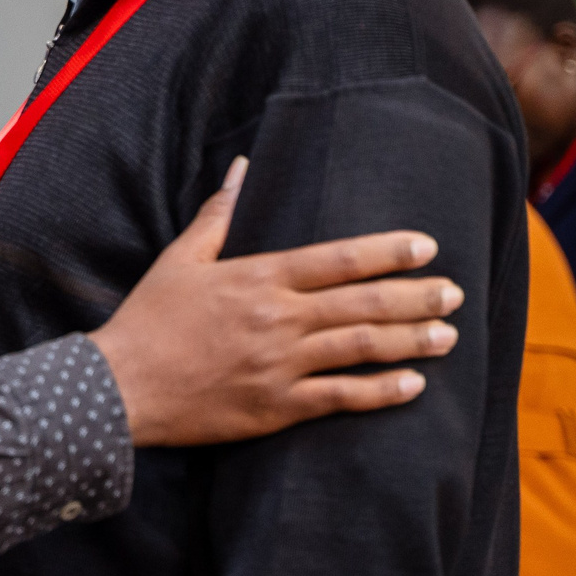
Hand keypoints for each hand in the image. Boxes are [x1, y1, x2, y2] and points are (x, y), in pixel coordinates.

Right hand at [96, 158, 463, 446]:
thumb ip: (219, 215)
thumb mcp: (180, 258)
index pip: (337, 259)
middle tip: (455, 292)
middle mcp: (277, 319)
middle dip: (416, 297)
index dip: (386, 252)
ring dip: (411, 341)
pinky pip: (340, 398)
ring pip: (361, 349)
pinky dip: (381, 392)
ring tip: (448, 335)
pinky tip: (413, 386)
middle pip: (362, 304)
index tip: (426, 247)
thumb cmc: (149, 319)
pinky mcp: (276, 408)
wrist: (121, 387)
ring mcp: (280, 365)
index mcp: (258, 278)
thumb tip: (242, 168)